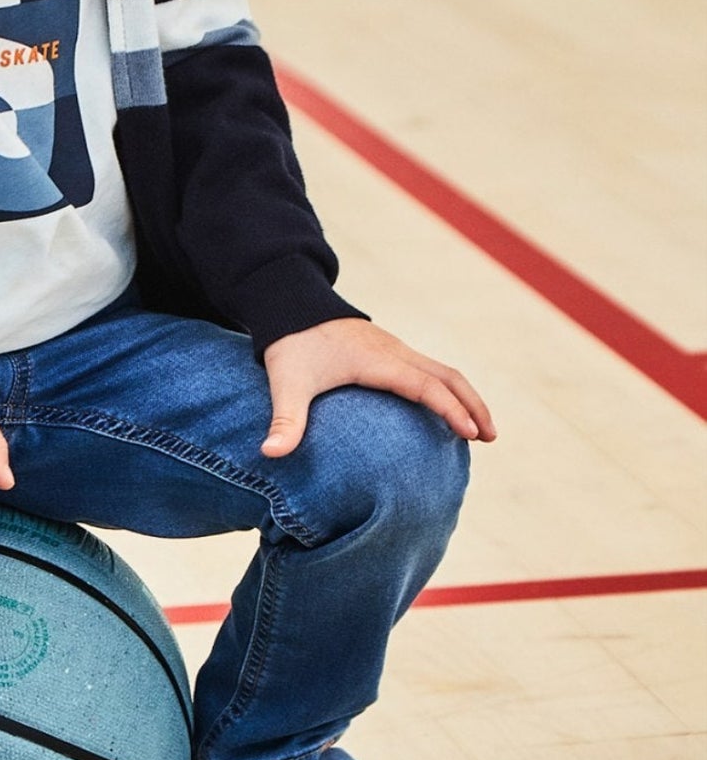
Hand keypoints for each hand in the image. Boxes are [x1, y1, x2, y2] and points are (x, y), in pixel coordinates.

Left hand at [260, 319, 495, 457]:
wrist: (291, 305)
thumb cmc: (291, 345)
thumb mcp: (286, 382)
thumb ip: (284, 420)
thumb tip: (269, 454)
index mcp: (377, 361)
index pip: (426, 386)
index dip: (451, 410)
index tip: (472, 434)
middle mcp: (393, 352)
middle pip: (448, 376)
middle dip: (473, 405)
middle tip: (490, 437)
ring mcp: (394, 349)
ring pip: (442, 371)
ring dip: (465, 397)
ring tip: (479, 431)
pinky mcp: (389, 351)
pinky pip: (429, 370)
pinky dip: (447, 389)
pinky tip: (447, 412)